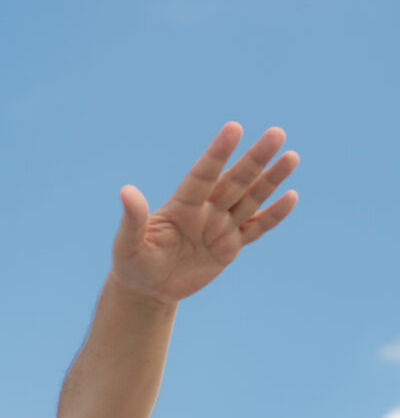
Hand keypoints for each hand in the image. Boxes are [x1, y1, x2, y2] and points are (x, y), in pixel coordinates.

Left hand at [112, 123, 298, 304]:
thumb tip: (126, 191)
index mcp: (181, 206)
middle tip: (276, 133)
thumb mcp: (129, 244)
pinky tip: (291, 196)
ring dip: (270, 180)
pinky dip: (273, 215)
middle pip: (234, 181)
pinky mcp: (229, 247)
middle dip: (255, 159)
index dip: (218, 153)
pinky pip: (255, 229)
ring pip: (250, 200)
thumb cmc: (133, 263)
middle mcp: (204, 212)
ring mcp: (219, 228)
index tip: (234, 128)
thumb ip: (133, 219)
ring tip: (291, 157)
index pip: (203, 175)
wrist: (147, 289)